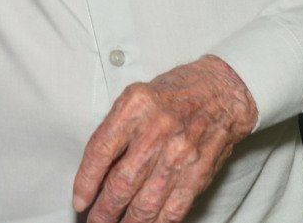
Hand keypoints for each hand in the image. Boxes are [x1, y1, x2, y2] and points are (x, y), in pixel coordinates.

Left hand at [72, 56, 257, 222]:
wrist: (223, 92)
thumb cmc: (175, 93)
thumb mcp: (137, 96)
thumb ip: (116, 129)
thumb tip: (96, 173)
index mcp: (135, 106)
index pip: (100, 150)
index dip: (85, 181)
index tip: (79, 200)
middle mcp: (157, 129)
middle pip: (121, 183)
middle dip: (104, 211)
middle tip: (94, 222)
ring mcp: (180, 153)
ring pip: (146, 202)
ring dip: (128, 222)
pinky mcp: (199, 171)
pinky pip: (174, 207)